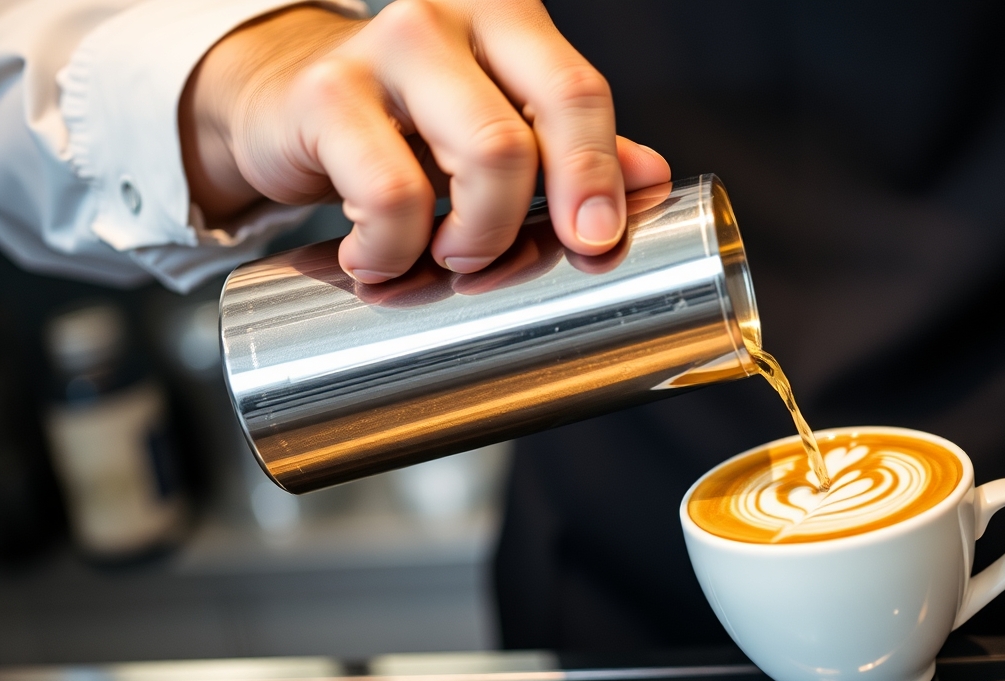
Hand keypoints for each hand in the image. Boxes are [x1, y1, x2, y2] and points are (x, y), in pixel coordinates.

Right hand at [179, 1, 670, 282]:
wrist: (285, 97)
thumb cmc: (410, 115)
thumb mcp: (498, 120)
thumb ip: (571, 147)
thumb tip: (650, 180)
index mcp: (505, 20)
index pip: (576, 92)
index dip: (596, 176)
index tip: (597, 242)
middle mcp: (445, 20)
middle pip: (524, 138)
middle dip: (522, 225)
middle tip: (499, 263)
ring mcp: (380, 50)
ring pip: (474, 161)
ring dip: (469, 240)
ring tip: (443, 259)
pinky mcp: (322, 96)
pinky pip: (386, 195)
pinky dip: (391, 250)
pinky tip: (379, 258)